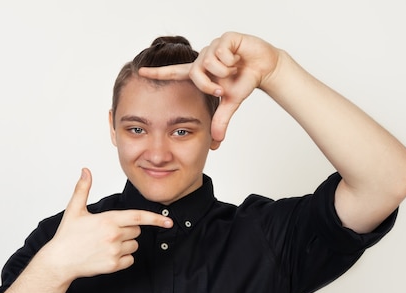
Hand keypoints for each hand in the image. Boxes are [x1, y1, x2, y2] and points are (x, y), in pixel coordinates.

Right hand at [44, 168, 172, 281]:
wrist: (59, 261)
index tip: (168, 221)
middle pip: (137, 231)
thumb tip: (85, 171)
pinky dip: (123, 258)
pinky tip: (108, 255)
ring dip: (126, 244)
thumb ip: (83, 189)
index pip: (138, 217)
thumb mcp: (74, 210)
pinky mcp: (113, 265)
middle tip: (109, 232)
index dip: (155, 218)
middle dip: (128, 230)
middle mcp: (114, 235)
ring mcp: (114, 251)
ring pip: (134, 245)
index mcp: (108, 220)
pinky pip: (130, 260)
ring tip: (106, 244)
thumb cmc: (67, 236)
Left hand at [139, 32, 280, 144]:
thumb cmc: (244, 81)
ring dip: (226, 71)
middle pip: (195, 73)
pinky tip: (238, 58)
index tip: (140, 71)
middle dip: (209, 85)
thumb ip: (220, 119)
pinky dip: (232, 61)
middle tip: (222, 89)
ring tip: (234, 69)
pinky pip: (222, 52)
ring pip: (210, 63)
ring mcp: (213, 47)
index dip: (158, 73)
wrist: (265, 67)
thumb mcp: (230, 102)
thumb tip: (216, 141)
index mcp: (200, 72)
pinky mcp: (224, 39)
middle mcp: (202, 58)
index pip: (173, 72)